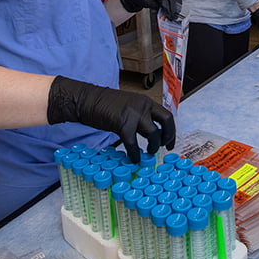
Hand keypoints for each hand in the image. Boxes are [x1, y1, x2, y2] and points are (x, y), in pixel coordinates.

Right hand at [47, 76, 175, 163]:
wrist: (87, 100)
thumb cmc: (106, 106)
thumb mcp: (130, 107)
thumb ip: (141, 117)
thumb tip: (152, 134)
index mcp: (146, 102)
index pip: (167, 116)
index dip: (171, 131)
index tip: (169, 143)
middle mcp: (143, 105)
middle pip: (166, 121)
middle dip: (167, 137)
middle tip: (163, 147)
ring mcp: (133, 113)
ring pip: (153, 133)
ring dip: (153, 146)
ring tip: (148, 153)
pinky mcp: (122, 123)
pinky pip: (133, 143)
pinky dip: (135, 154)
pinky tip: (134, 158)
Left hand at [120, 0, 181, 19]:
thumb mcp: (145, 2)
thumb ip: (155, 6)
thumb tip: (165, 12)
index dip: (166, 6)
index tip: (168, 14)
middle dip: (172, 7)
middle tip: (172, 17)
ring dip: (176, 6)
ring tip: (174, 15)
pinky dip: (177, 3)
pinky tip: (176, 10)